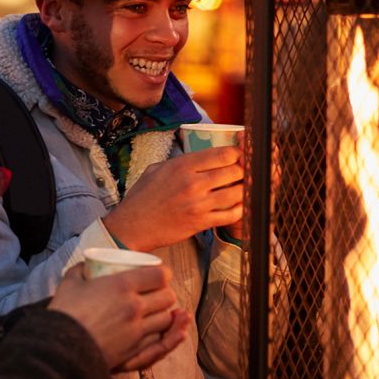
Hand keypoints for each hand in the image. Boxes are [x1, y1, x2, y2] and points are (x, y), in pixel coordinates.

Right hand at [48, 264, 189, 371]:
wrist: (59, 348)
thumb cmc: (64, 313)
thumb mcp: (70, 283)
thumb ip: (80, 270)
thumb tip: (85, 266)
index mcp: (122, 285)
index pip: (160, 275)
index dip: (164, 273)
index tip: (159, 275)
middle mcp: (134, 307)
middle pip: (168, 297)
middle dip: (166, 293)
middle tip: (157, 294)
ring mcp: (136, 330)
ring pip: (166, 320)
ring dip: (164, 314)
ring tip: (156, 312)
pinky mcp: (134, 351)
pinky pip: (158, 341)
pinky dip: (160, 334)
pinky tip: (155, 331)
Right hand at [104, 146, 244, 250]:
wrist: (132, 226)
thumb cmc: (142, 197)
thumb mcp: (156, 169)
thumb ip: (180, 161)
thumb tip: (200, 155)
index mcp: (183, 165)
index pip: (223, 154)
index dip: (238, 153)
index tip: (240, 155)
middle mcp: (193, 183)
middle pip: (235, 171)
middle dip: (244, 170)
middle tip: (245, 172)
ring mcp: (199, 204)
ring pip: (237, 192)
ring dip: (244, 189)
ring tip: (244, 188)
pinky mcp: (201, 223)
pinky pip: (231, 215)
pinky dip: (239, 209)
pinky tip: (239, 206)